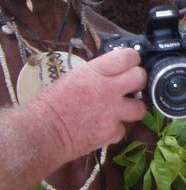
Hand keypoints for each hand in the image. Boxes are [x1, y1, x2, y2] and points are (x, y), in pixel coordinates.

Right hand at [29, 48, 145, 158]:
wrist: (41, 133)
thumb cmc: (48, 106)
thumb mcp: (71, 79)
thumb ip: (94, 75)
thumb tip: (108, 74)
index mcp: (95, 72)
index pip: (128, 57)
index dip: (131, 60)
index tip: (129, 64)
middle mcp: (108, 89)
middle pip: (140, 78)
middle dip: (137, 82)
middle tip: (129, 87)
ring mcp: (112, 111)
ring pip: (140, 107)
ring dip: (132, 109)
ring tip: (120, 110)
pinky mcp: (111, 131)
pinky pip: (123, 130)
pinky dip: (115, 130)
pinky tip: (104, 129)